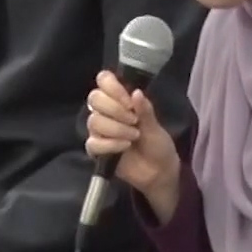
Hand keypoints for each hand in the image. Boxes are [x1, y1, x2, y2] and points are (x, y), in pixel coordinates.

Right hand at [86, 70, 178, 197]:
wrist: (159, 171)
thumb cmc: (157, 144)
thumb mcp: (155, 126)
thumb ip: (144, 109)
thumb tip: (136, 92)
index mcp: (120, 100)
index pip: (103, 80)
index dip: (113, 87)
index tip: (129, 101)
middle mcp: (106, 112)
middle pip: (94, 98)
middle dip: (116, 109)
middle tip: (134, 120)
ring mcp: (99, 130)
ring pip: (94, 121)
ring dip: (116, 129)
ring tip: (134, 136)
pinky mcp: (96, 149)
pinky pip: (93, 142)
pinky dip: (110, 144)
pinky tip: (124, 147)